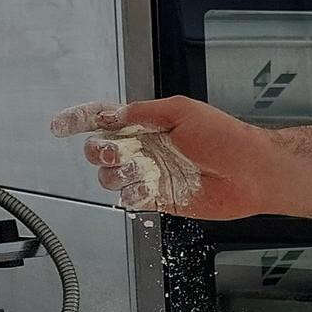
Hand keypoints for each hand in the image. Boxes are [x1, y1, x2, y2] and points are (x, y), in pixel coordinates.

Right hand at [53, 96, 288, 220]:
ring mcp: (151, 175)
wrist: (250, 173)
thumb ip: (143, 113)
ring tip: (142, 169)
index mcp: (149, 123)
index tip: (60, 126)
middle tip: (115, 152)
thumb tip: (111, 115)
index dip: (80, 121)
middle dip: (100, 151)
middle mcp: (147, 148)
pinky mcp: (159, 199)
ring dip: (119, 173)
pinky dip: (130, 195)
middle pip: (101, 150)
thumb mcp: (182, 111)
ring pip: (111, 177)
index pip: (105, 119)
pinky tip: (144, 189)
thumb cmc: (226, 137)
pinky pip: (130, 199)